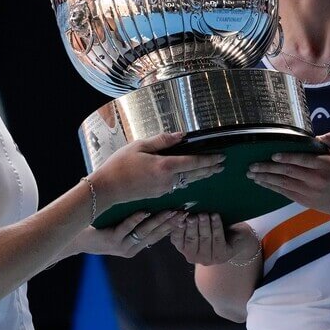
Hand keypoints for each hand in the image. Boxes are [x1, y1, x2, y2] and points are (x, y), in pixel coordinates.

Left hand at [77, 210, 187, 257]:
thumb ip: (136, 220)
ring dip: (159, 221)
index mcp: (136, 246)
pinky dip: (136, 219)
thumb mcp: (120, 226)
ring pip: (144, 232)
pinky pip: (126, 229)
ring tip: (171, 211)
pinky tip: (144, 210)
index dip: (173, 226)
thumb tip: (152, 202)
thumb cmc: (99, 227)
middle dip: (171, 223)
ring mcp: (122, 245)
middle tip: (184, 211)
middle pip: (156, 234)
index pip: (160, 235)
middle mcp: (132, 248)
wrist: (76, 238)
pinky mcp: (111, 240)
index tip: (186, 214)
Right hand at [92, 132, 224, 207]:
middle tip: (222, 164)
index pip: (193, 162)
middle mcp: (168, 180)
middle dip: (210, 169)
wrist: (107, 189)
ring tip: (211, 171)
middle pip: (195, 174)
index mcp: (165, 166)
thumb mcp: (139, 146)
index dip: (209, 160)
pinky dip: (187, 180)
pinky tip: (190, 177)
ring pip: (187, 181)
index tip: (221, 157)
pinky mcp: (158, 194)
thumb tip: (181, 135)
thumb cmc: (119, 165)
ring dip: (200, 175)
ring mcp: (164, 189)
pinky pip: (177, 186)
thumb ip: (162, 141)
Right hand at [170, 213, 258, 265]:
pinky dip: (216, 227)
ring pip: (204, 239)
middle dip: (191, 226)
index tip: (179, 216)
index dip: (177, 227)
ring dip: (204, 226)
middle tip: (192, 216)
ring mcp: (207, 259)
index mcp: (183, 247)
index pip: (177, 238)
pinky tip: (215, 217)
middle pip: (191, 240)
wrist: (235, 237)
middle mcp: (193, 256)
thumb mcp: (198, 223)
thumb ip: (188, 219)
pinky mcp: (221, 256)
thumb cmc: (212, 227)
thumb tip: (180, 207)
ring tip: (204, 214)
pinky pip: (218, 240)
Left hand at [246, 130, 329, 219]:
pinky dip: (272, 187)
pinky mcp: (304, 200)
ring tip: (251, 174)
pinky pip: (285, 193)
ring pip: (284, 184)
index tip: (273, 156)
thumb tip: (317, 137)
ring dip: (266, 179)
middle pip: (288, 172)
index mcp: (324, 165)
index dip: (287, 158)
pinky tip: (261, 183)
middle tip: (252, 166)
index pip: (302, 160)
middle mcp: (315, 179)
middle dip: (268, 169)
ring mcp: (308, 191)